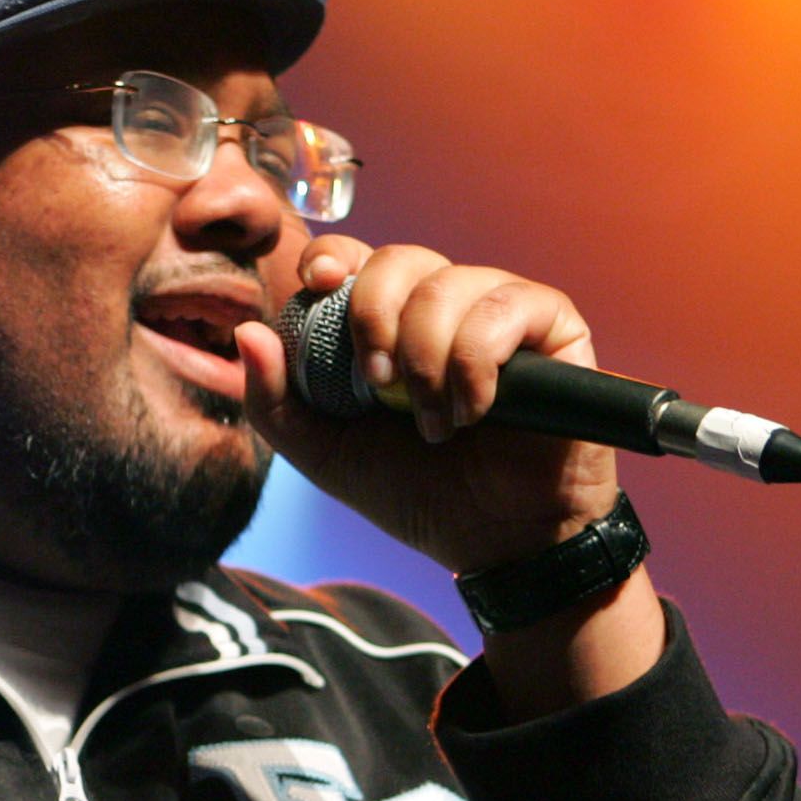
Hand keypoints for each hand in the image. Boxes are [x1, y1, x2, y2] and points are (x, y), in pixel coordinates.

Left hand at [234, 239, 624, 575]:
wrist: (494, 542)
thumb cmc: (418, 493)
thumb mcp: (327, 455)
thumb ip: (276, 403)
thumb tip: (247, 332)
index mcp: (391, 322)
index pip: (357, 258)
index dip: (334, 257)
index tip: (318, 284)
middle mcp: (445, 304)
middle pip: (400, 258)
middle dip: (376, 316)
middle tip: (377, 385)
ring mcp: (501, 310)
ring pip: (450, 284)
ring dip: (427, 360)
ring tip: (435, 424)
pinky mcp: (553, 327)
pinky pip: (507, 307)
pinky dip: (477, 362)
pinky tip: (474, 411)